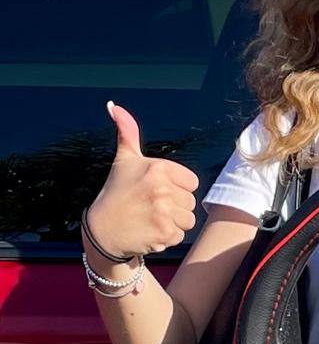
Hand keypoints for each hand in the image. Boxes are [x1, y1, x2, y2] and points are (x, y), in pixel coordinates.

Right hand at [85, 102, 199, 257]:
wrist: (101, 231)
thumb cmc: (116, 193)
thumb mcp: (124, 160)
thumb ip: (127, 132)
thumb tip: (114, 106)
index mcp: (158, 168)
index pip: (191, 182)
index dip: (176, 188)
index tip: (156, 191)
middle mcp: (161, 188)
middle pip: (190, 202)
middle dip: (175, 207)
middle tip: (151, 207)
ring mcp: (163, 212)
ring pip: (188, 220)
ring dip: (173, 223)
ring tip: (152, 219)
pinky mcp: (165, 232)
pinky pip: (180, 235)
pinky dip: (167, 237)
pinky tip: (150, 231)